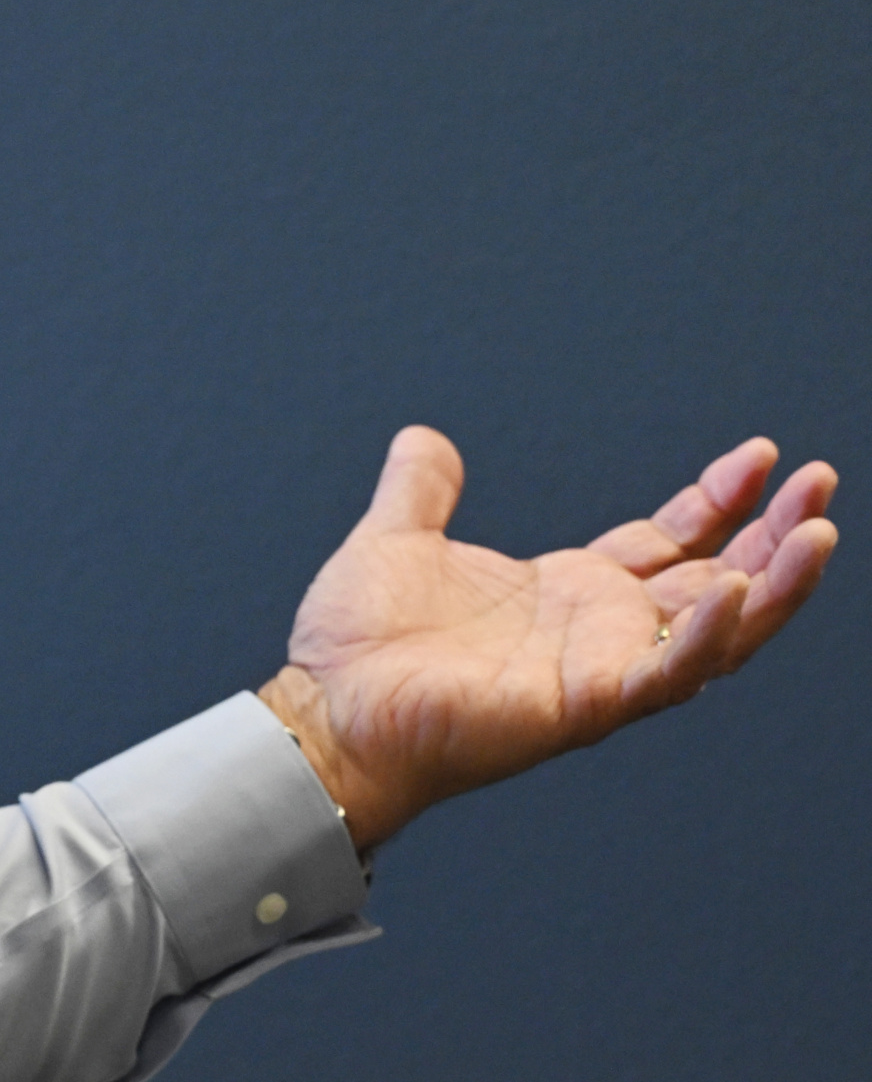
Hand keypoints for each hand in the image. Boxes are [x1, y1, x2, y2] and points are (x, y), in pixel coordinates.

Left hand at [259, 427, 837, 849]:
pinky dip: (705, 636)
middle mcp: (597, 633)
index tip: (762, 456)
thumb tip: (424, 439)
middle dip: (775, 535)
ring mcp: (599, 671)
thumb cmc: (359, 646)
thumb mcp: (398, 539)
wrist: (325, 707)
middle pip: (718, 583)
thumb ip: (421, 490)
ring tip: (817, 532)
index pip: (671, 542)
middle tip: (820, 482)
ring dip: (776, 585)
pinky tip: (740, 591)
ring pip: (719, 632)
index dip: (719, 501)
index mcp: (566, 592)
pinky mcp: (585, 705)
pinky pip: (665, 673)